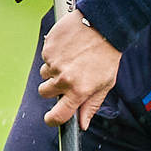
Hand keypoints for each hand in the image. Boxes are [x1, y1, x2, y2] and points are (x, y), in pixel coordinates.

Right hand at [37, 10, 120, 130]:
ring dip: (53, 70)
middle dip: (52, 88)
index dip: (52, 120)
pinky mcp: (48, 48)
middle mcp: (64, 79)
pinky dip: (54, 55)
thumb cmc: (107, 55)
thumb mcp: (106, 83)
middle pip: (45, 93)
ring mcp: (54, 63)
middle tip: (68, 77)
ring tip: (71, 59)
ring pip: (44, 74)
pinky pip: (45, 58)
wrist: (102, 25)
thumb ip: (91, 105)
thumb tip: (82, 125)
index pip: (58, 115)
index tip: (52, 118)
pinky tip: (68, 48)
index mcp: (79, 90)